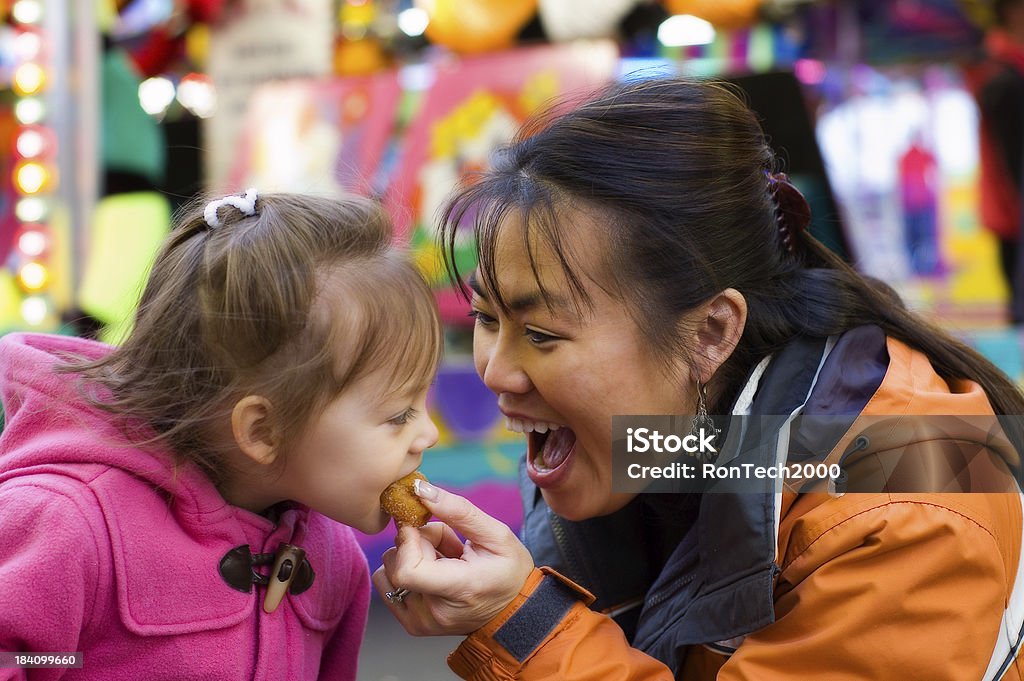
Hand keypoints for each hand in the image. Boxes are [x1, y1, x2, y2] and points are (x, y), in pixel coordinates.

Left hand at [371, 481, 534, 635]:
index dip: (408, 541)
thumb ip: (457, 510)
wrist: (514, 611)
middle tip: (447, 541)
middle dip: (415, 542)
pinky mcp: (412, 623)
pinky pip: (387, 584)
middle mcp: (435, 613)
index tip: (423, 524)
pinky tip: (433, 571)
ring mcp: (421, 622)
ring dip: (410, 556)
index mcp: (460, 590)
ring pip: (387, 571)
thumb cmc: (510, 571)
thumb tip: (421, 489)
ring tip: (443, 558)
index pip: (407, 570)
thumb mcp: (496, 534)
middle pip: (396, 564)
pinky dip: (406, 570)